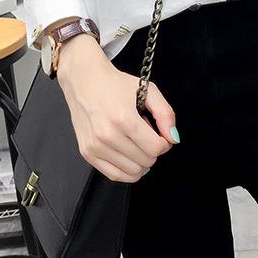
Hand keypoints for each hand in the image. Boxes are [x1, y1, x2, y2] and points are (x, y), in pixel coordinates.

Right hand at [56, 34, 176, 181]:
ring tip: (133, 140)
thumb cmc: (115, 85)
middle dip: (152, 149)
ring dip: (140, 160)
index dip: (164, 142)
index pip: (156, 148)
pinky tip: (129, 156)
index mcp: (124, 118)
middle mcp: (107, 135)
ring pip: (133, 172)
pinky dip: (127, 171)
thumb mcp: (147, 90)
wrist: (84, 81)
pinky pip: (115, 175)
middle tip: (144, 133)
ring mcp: (95, 146)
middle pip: (146, 161)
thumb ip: (165, 113)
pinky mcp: (87, 153)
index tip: (160, 134)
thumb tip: (172, 138)